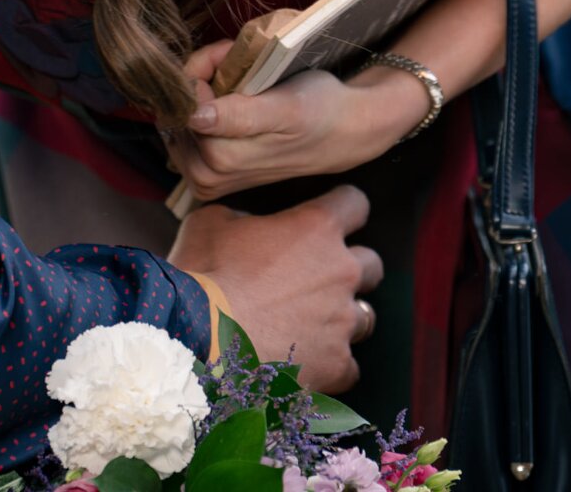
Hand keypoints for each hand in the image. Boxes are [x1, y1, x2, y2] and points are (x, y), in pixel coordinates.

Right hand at [169, 186, 381, 392]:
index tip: (330, 217)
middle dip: (348, 268)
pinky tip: (303, 362)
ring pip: (365, 316)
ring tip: (310, 326)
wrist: (199, 341)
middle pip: (371, 264)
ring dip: (342, 317)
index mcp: (315, 229)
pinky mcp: (337, 365)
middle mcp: (341, 271)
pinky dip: (330, 364)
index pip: (354, 204)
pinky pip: (349, 365)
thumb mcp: (211, 222)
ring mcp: (342, 321)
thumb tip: (249, 226)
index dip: (343, 209)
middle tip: (315, 278)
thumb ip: (243, 218)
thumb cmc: (202, 274)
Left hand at [171, 39, 420, 200]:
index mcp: (220, 159)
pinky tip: (229, 101)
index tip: (228, 53)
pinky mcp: (208, 175)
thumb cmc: (319, 110)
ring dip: (200, 92)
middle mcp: (207, 175)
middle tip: (232, 60)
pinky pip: (185, 131)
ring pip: (177, 119)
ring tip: (237, 81)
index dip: (201, 68)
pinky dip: (202, 108)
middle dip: (199, 78)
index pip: (180, 101)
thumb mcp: (286, 109)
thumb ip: (240, 117)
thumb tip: (195, 118)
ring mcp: (205, 178)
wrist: (342, 132)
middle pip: (175, 110)